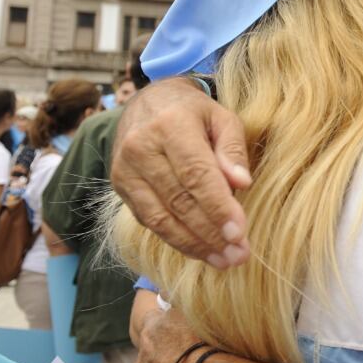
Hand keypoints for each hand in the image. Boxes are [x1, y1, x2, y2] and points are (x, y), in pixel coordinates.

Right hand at [111, 77, 252, 267]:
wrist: (148, 102)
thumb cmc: (194, 112)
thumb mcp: (222, 117)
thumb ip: (233, 149)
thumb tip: (242, 184)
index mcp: (170, 125)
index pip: (195, 174)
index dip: (218, 207)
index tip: (240, 233)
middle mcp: (141, 147)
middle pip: (179, 201)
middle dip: (211, 233)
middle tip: (239, 255)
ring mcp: (125, 170)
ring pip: (160, 218)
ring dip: (195, 245)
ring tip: (225, 260)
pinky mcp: (120, 187)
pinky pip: (149, 221)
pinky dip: (177, 240)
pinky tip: (202, 251)